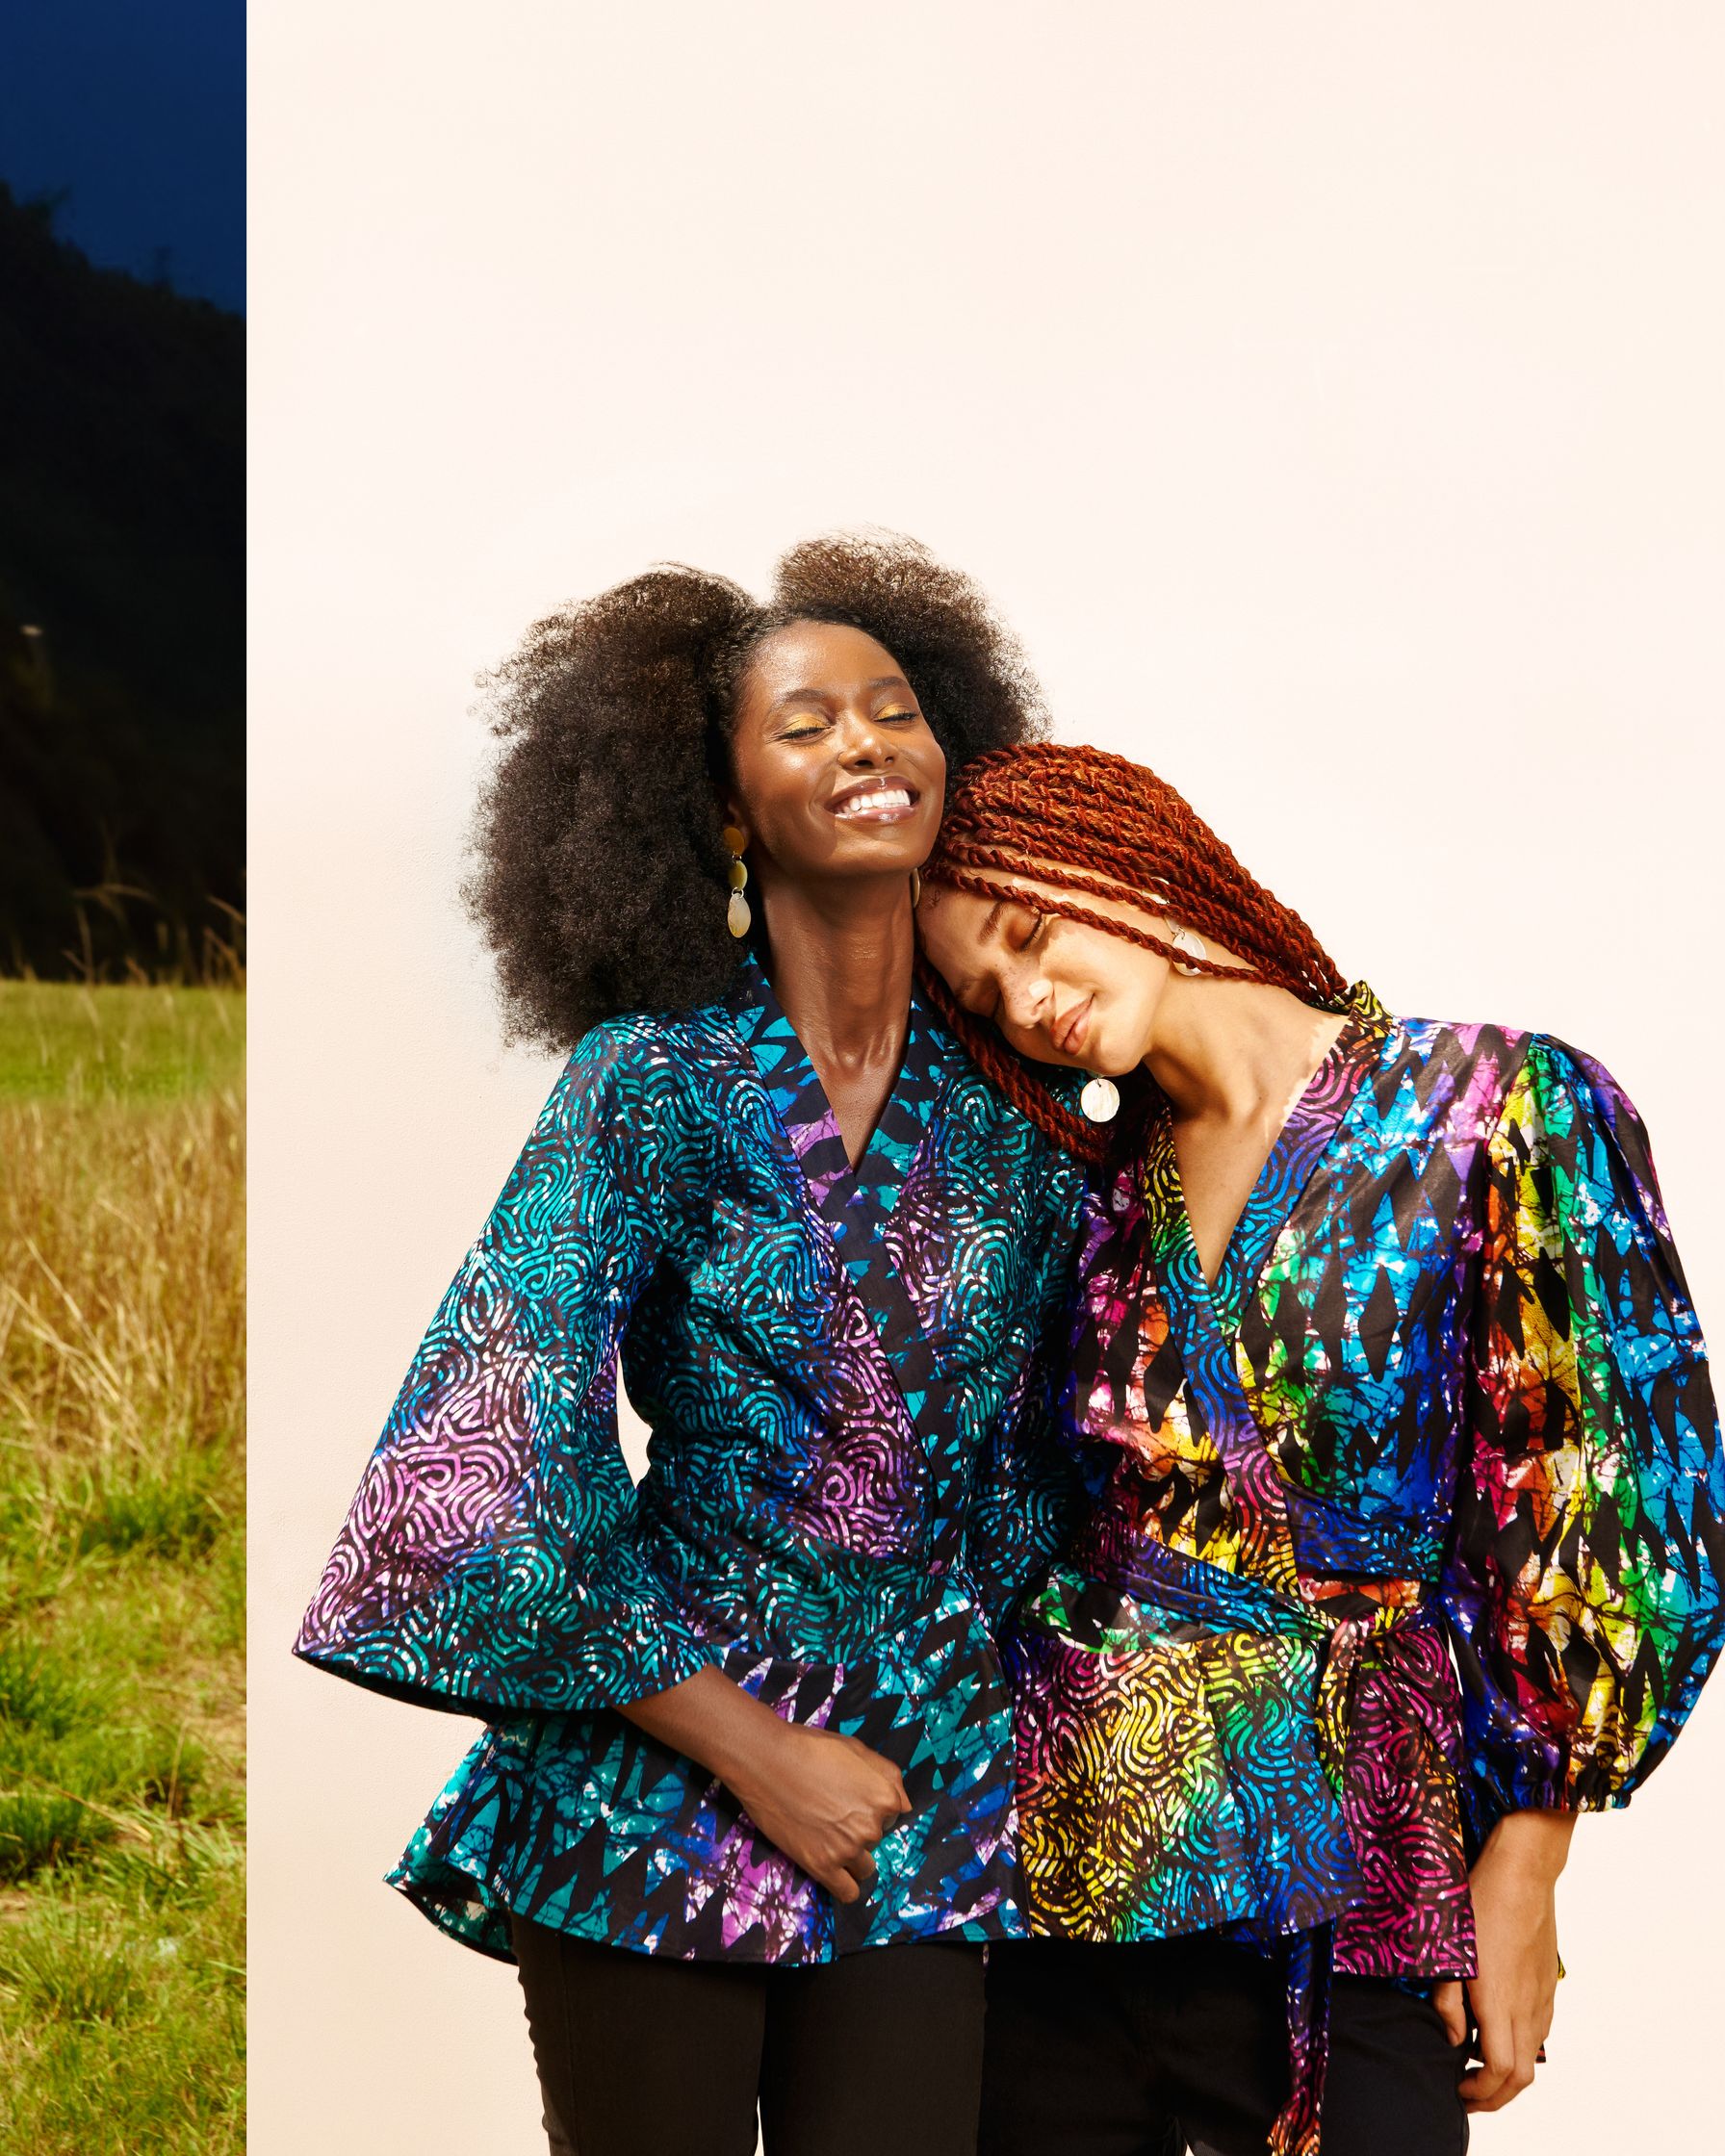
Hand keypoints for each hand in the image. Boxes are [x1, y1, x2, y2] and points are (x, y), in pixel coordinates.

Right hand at [727, 1722, 911, 1903]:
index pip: (893, 1816)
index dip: (871, 1808)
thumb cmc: (810, 1749)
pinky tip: (832, 1871)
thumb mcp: (858, 1749)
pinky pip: (847, 1892)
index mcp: (885, 1797)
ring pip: (864, 1867)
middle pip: (875, 1840)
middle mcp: (871, 1826)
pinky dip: (844, 1885)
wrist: (767, 1760)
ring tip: (828, 1837)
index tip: (850, 1801)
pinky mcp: (822, 1866)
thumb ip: (888, 1776)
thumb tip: (905, 1806)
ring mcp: (847, 1848)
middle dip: (858, 1830)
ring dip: (851, 1857)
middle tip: (831, 1813)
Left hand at [1435, 1809, 1574, 2112]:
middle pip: (1522, 2076)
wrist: (1523, 1871)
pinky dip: (1520, 2048)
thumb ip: (1448, 2001)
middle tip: (1467, 2093)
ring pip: (1534, 2055)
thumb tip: (1454, 2041)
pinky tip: (1497, 2031)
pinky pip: (1539, 2031)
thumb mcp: (1450, 1949)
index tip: (1457, 2089)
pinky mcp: (1547, 1983)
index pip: (1501, 2072)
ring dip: (1509, 2074)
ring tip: (1477, 2066)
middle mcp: (1527, 2007)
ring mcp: (1541, 1996)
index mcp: (1500, 2002)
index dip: (1480, 2092)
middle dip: (1495, 2096)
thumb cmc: (1479, 1902)